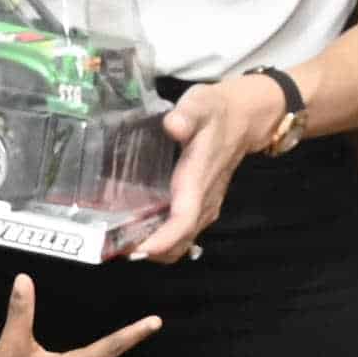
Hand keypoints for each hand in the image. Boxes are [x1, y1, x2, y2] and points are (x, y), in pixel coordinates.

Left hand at [131, 81, 257, 262]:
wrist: (243, 117)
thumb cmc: (216, 111)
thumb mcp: (201, 105)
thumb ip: (187, 115)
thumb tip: (173, 125)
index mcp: (198, 181)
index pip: (183, 221)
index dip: (162, 240)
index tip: (136, 249)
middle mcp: (203, 202)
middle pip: (179, 242)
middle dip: (150, 251)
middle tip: (113, 246)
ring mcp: (204, 206)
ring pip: (181, 242)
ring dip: (154, 249)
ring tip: (120, 241)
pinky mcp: (201, 205)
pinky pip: (182, 233)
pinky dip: (161, 240)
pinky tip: (137, 229)